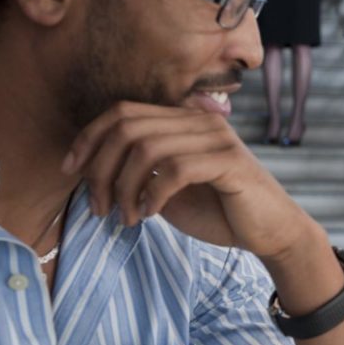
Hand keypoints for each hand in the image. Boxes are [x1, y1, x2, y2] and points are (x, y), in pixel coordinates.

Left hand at [61, 102, 313, 260]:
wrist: (272, 232)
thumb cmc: (221, 212)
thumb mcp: (169, 188)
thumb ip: (141, 171)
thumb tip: (93, 169)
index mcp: (184, 121)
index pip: (123, 111)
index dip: (89, 138)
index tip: (71, 172)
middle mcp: (200, 121)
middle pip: (128, 127)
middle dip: (101, 169)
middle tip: (100, 207)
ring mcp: (217, 139)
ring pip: (146, 148)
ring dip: (125, 188)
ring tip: (127, 217)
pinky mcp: (231, 163)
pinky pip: (175, 169)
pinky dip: (153, 194)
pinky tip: (150, 213)